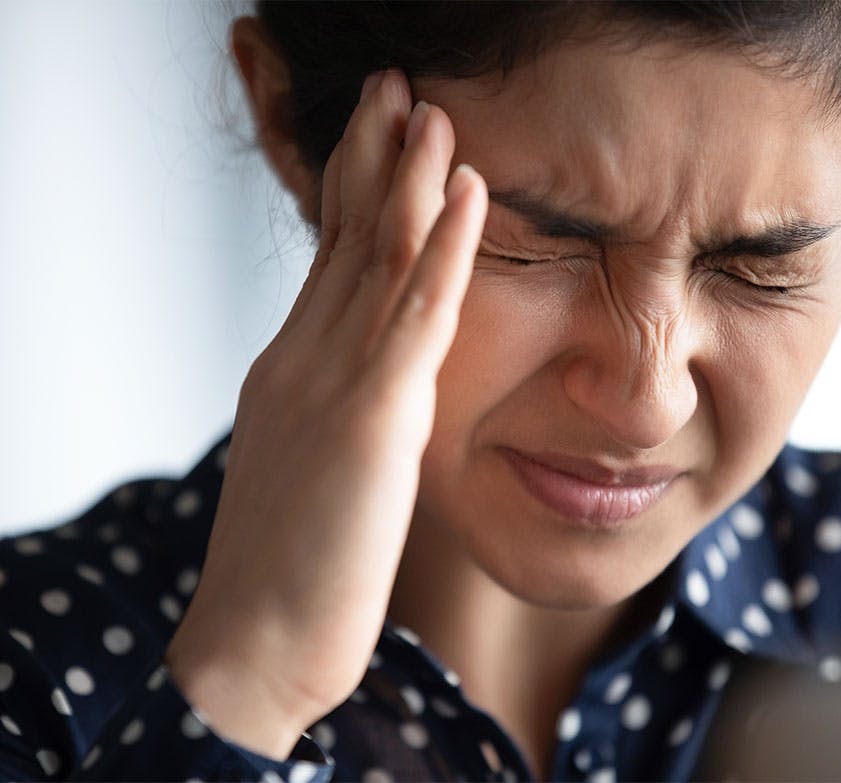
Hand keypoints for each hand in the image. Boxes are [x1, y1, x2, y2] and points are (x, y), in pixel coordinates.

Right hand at [164, 68, 487, 759]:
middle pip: (345, 239)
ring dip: (407, 177)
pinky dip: (442, 247)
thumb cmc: (293, 564)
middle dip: (372, 157)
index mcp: (293, 369)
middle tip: (394, 87)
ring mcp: (331, 382)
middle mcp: (304, 358)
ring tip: (429, 109)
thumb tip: (376, 382)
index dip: (355, 191)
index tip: (380, 137)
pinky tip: (464, 190)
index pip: (330, 261)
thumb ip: (339, 408)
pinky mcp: (368, 419)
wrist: (259, 640)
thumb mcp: (312, 462)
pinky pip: (415, 315)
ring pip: (376, 258)